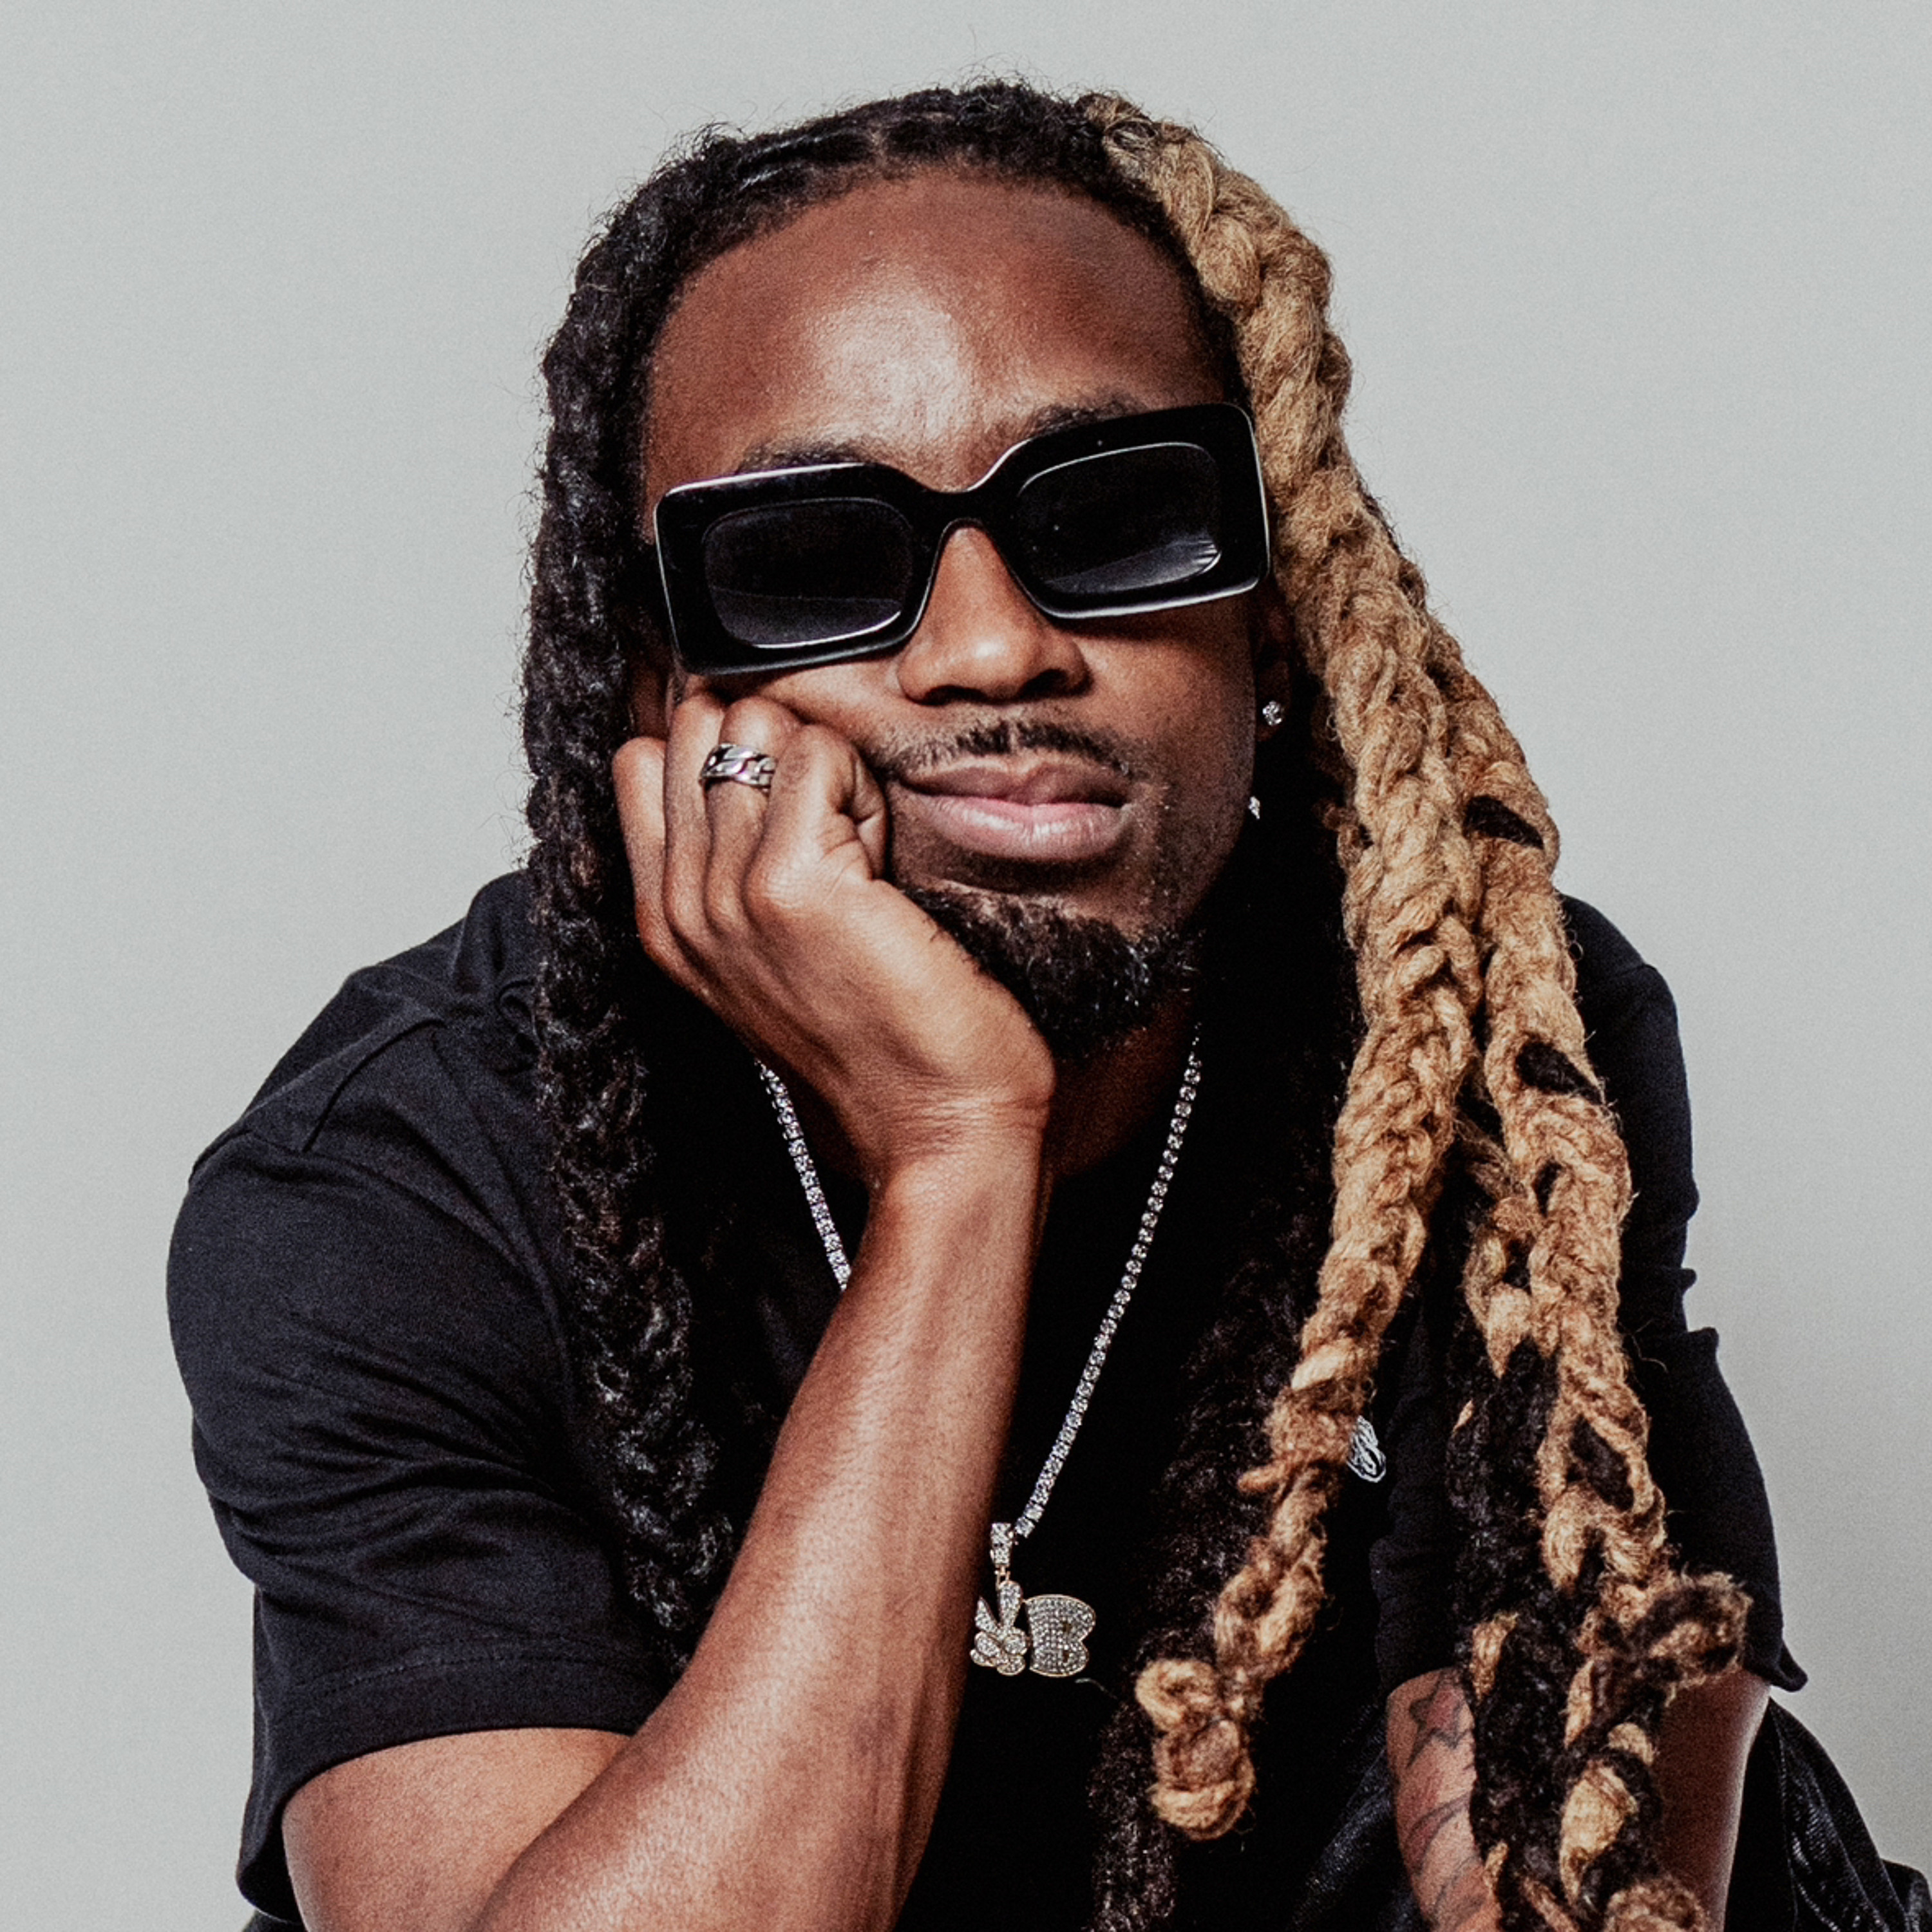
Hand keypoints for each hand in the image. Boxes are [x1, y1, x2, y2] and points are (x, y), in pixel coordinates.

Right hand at [613, 689, 1055, 1181]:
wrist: (939, 1124)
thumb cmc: (887, 1038)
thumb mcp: (779, 952)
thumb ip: (738, 867)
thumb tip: (756, 760)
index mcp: (666, 920)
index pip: (644, 758)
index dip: (730, 752)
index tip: (792, 815)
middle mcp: (680, 906)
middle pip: (696, 723)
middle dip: (779, 746)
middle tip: (836, 826)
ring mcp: (725, 895)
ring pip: (757, 724)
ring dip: (827, 765)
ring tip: (864, 847)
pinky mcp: (791, 886)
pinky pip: (818, 753)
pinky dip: (864, 785)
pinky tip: (886, 861)